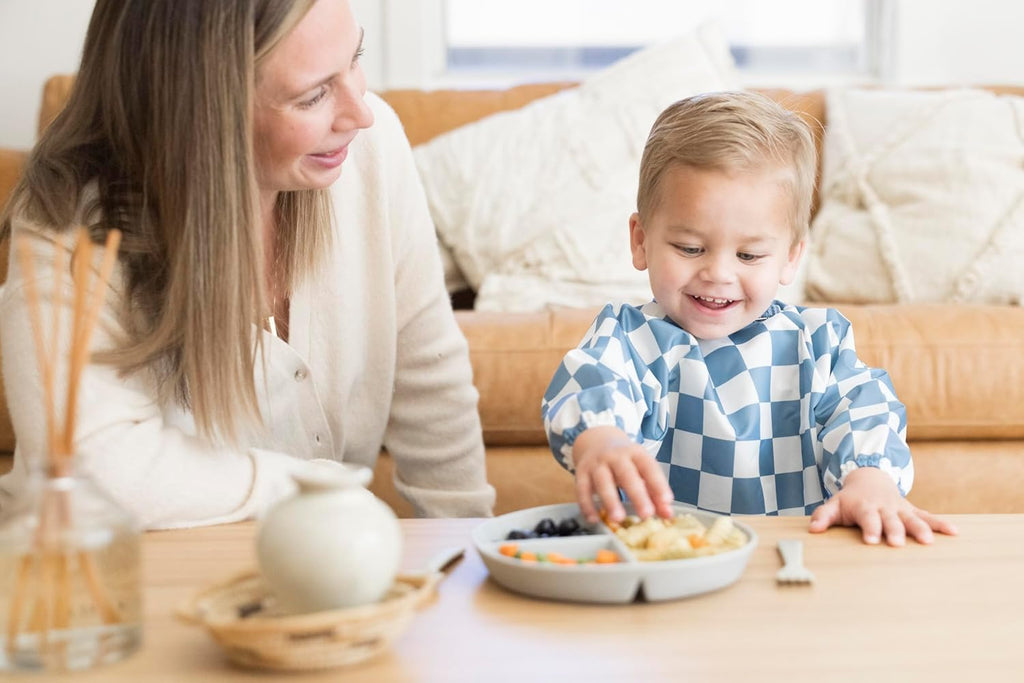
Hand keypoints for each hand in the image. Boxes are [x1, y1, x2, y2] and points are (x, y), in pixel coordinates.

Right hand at [571, 425, 674, 523]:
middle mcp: (615, 456)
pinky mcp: (581, 472)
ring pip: (602, 481)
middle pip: (626, 474)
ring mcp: (596, 463)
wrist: (596, 441)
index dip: (658, 483)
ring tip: (618, 518)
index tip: (667, 500)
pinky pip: (582, 489)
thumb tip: (668, 515)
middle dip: (637, 494)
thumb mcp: (641, 469)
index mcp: (635, 453)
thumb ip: (655, 492)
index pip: (649, 467)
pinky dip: (587, 505)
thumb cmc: (624, 462)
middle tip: (646, 514)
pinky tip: (594, 519)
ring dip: (610, 500)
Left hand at [808, 467, 957, 545]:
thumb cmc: (850, 499)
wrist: (869, 479)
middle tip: (898, 544)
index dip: (870, 529)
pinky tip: (954, 532)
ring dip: (922, 529)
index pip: (867, 518)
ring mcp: (901, 509)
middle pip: (891, 520)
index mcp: (865, 506)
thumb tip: (813, 530)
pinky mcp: (913, 510)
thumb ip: (823, 516)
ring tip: (929, 542)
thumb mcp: (834, 504)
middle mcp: (885, 508)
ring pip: (912, 519)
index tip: (872, 541)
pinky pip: (928, 516)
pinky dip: (941, 524)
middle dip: (895, 531)